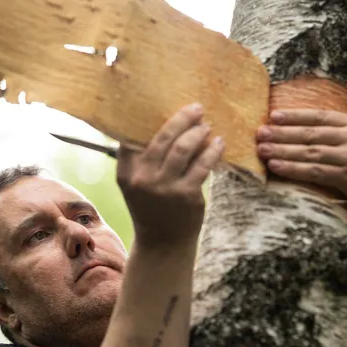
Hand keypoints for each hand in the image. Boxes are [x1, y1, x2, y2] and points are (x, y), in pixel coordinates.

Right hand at [117, 103, 224, 246]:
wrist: (163, 244)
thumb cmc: (152, 208)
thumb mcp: (137, 185)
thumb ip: (142, 161)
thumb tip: (165, 124)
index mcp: (127, 173)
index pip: (133, 137)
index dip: (146, 118)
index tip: (161, 102)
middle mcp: (143, 179)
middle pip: (163, 138)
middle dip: (182, 119)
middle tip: (196, 108)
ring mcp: (165, 188)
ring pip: (184, 148)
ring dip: (198, 132)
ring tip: (207, 126)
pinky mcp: (186, 195)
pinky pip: (202, 165)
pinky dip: (212, 150)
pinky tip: (219, 143)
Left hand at [256, 89, 346, 231]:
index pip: (322, 117)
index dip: (297, 116)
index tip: (275, 116)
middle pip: (310, 134)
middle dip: (282, 133)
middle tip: (259, 133)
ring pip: (309, 152)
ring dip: (282, 151)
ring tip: (261, 149)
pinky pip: (314, 172)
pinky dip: (293, 169)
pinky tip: (276, 168)